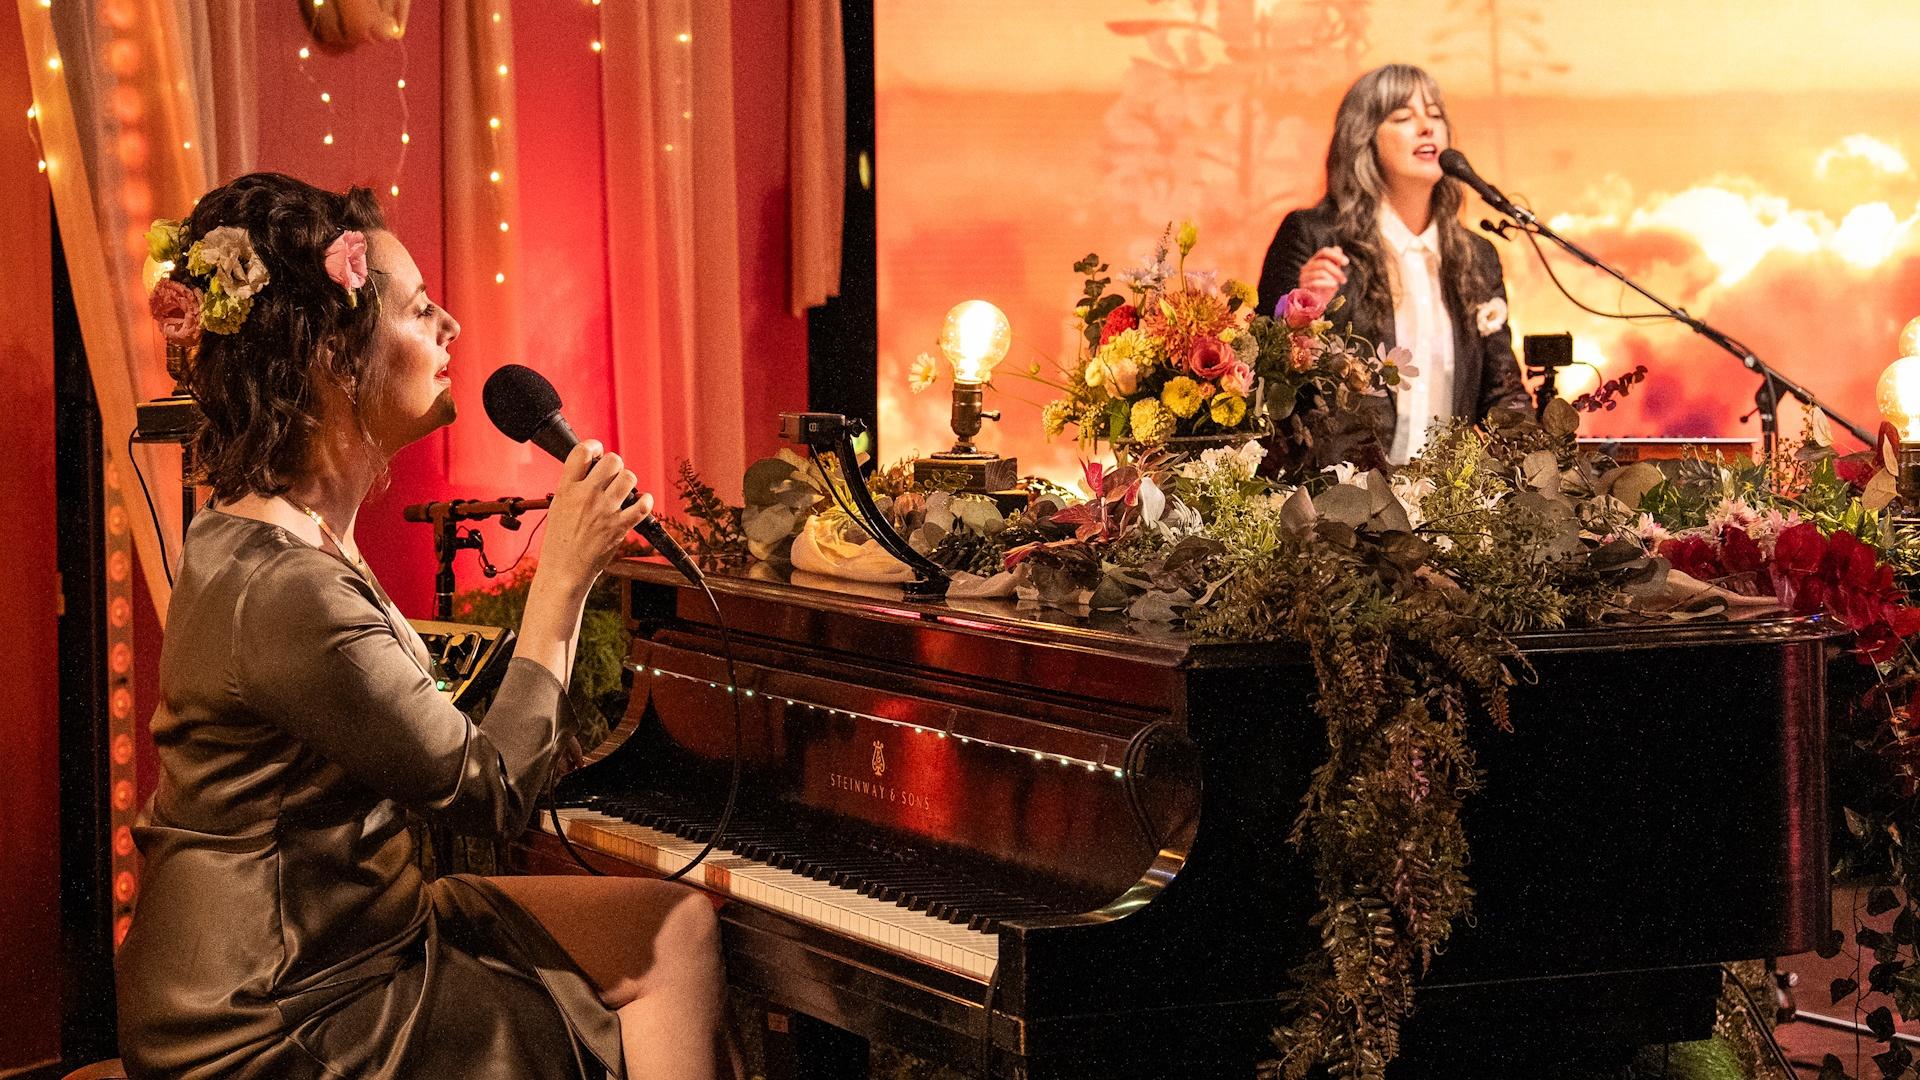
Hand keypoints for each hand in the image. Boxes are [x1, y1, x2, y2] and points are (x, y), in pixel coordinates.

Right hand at [536, 440, 653, 594]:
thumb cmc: (559, 542)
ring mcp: (604, 511)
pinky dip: (646, 501)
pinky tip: (641, 503)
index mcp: (567, 489)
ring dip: (629, 482)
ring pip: (629, 478)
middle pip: (612, 460)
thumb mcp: (558, 507)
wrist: (563, 571)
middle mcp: (586, 496)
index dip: (594, 446)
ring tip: (624, 492)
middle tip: (612, 477)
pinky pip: (643, 505)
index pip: (582, 451)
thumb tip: (592, 471)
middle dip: (615, 466)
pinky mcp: (619, 527)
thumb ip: (574, 487)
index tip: (598, 452)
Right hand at [1298, 245, 1347, 305]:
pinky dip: (1327, 283)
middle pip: (1324, 262)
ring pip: (1321, 272)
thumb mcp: (1332, 275)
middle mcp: (1306, 267)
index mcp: (1314, 262)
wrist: (1315, 305)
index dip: (1336, 255)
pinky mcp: (1303, 286)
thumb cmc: (1324, 289)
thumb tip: (1338, 248)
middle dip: (1337, 271)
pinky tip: (1334, 286)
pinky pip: (1316, 282)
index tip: (1346, 263)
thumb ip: (1334, 263)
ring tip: (1338, 284)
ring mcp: (1303, 277)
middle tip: (1344, 280)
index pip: (1323, 252)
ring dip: (1333, 278)